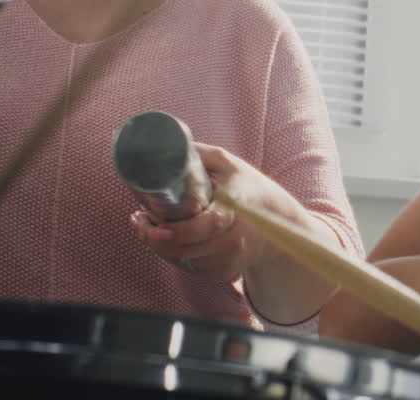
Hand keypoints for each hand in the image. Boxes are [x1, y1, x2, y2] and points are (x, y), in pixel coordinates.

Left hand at [131, 142, 300, 279]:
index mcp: (235, 210)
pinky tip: (169, 240)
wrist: (280, 221)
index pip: (206, 226)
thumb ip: (199, 155)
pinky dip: (175, 256)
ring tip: (149, 227)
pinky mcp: (225, 271)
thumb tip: (163, 147)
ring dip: (161, 247)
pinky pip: (191, 268)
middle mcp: (234, 239)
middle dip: (154, 240)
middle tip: (140, 221)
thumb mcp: (229, 165)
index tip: (152, 223)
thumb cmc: (249, 188)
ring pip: (183, 261)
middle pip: (186, 250)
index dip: (176, 231)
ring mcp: (230, 259)